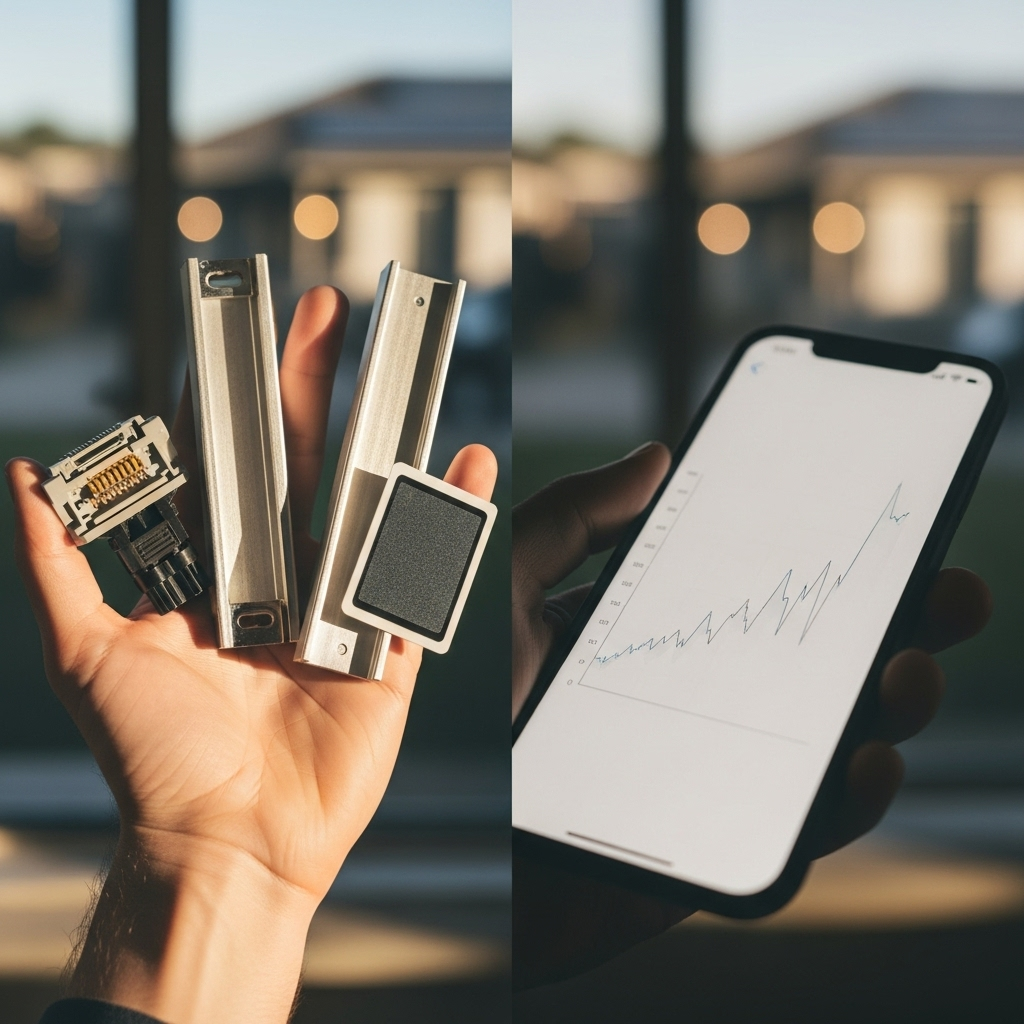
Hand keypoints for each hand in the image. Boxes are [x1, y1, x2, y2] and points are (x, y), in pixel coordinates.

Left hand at [6, 286, 497, 1022]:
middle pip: (299, 458)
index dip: (231, 393)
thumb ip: (58, 561)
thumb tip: (19, 477)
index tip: (240, 330)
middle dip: (311, 380)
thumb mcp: (86, 649)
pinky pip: (425, 574)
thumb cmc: (155, 757)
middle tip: (327, 310)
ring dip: (388, 430)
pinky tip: (463, 466)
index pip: (225, 460)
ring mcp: (336, 604)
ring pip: (367, 501)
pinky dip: (450, 519)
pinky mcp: (388, 643)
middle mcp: (278, 575)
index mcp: (214, 568)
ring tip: (403, 364)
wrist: (229, 841)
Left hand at [511, 442, 990, 987]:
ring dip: (882, 713)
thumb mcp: (508, 594)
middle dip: (889, 631)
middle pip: (808, 670)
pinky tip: (860, 766)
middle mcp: (693, 711)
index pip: (755, 600)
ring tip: (906, 673)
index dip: (824, 568)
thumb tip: (654, 455)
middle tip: (946, 594)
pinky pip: (786, 841)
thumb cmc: (469, 721)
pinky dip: (835, 809)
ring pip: (818, 751)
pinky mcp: (706, 860)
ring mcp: (706, 785)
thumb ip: (569, 522)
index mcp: (653, 647)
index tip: (884, 530)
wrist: (449, 851)